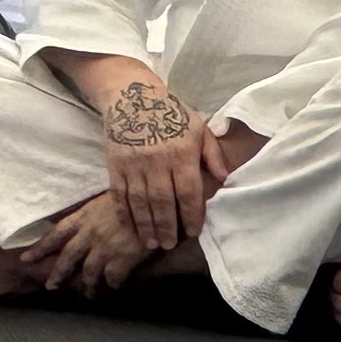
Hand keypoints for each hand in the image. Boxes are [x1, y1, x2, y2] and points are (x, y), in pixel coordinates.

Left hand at [23, 189, 155, 292]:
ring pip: (88, 272)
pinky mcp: (122, 258)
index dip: (40, 247)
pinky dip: (112, 284)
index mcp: (85, 216)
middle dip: (57, 274)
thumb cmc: (138, 197)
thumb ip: (97, 214)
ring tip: (87, 294)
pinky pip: (112, 277)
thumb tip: (89, 225)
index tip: (26, 258)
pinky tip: (113, 287)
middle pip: (67, 257)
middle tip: (50, 286)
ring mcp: (105, 247)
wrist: (158, 202)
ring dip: (86, 285)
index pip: (56, 233)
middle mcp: (90, 233)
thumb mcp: (110, 199)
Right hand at [93, 73, 218, 249]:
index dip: (192, 215)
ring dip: (145, 225)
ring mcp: (133, 165)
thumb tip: (226, 178)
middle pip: (163, 202)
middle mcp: (157, 162)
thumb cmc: (171, 113)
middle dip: (166, 227)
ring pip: (139, 202)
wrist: (131, 97)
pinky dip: (123, 213)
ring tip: (150, 243)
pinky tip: (129, 227)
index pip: (188, 192)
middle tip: (168, 245)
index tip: (193, 232)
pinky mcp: (114, 165)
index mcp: (181, 154)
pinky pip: (118, 194)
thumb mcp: (198, 128)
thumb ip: (212, 154)